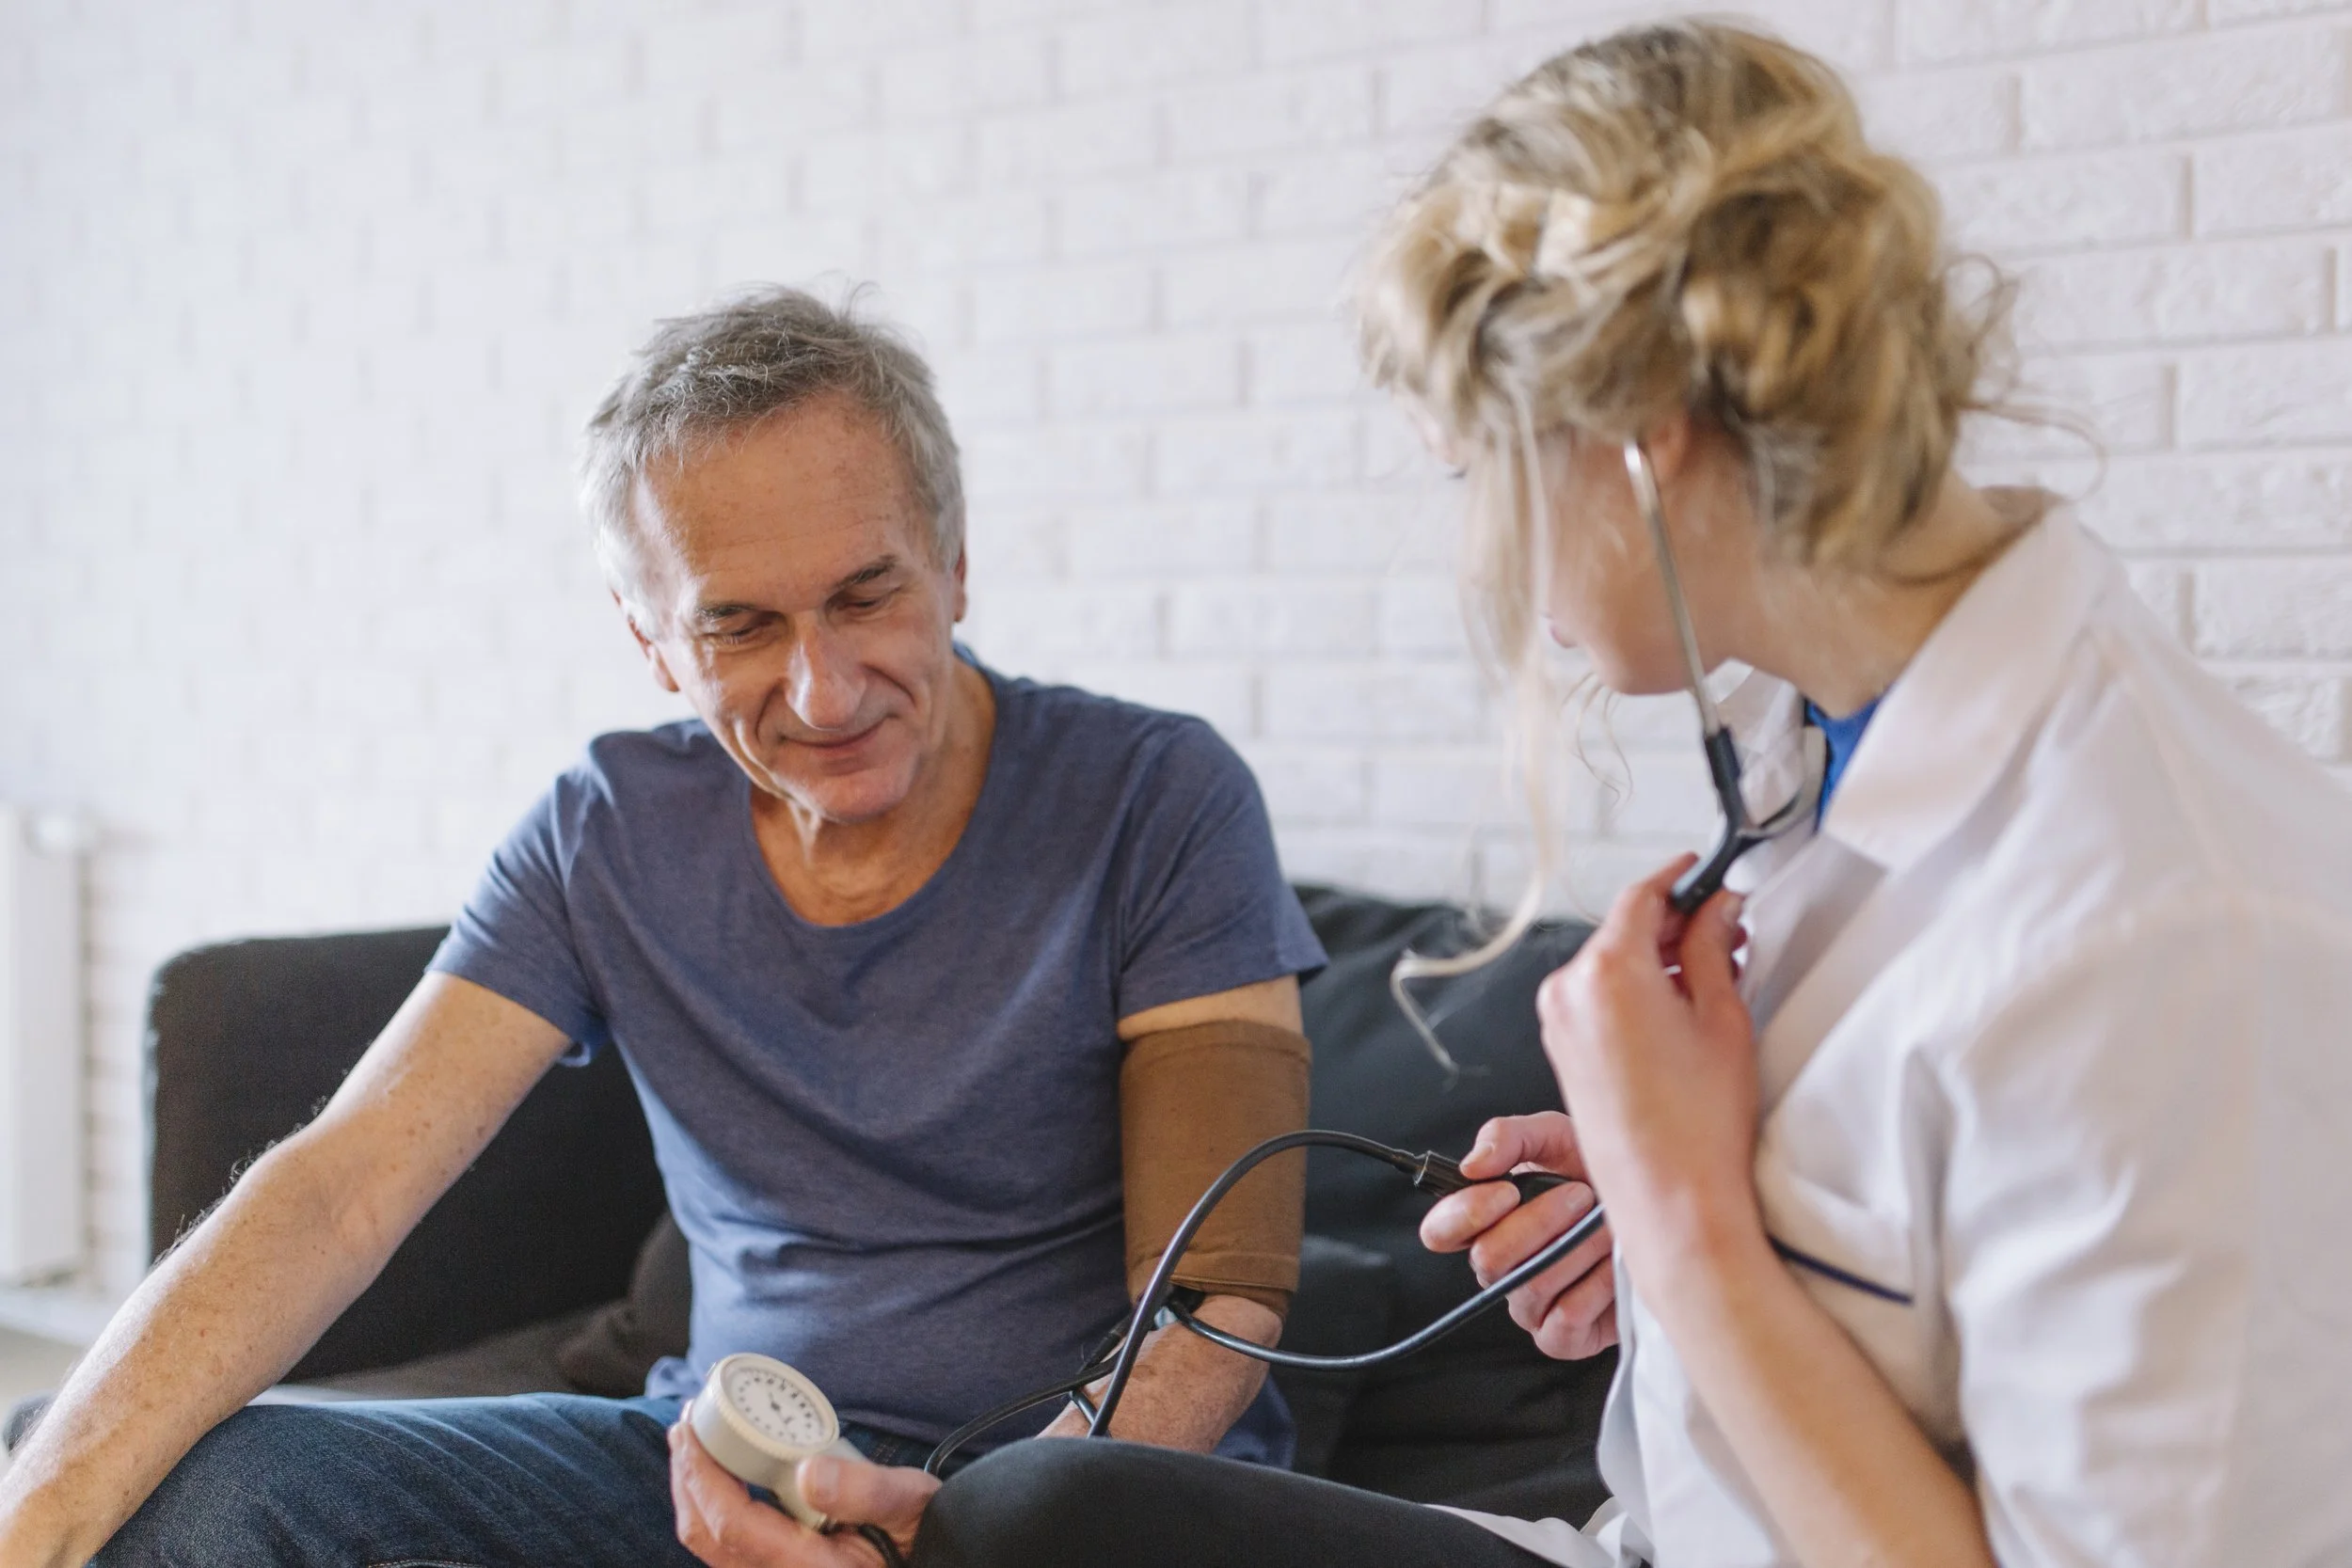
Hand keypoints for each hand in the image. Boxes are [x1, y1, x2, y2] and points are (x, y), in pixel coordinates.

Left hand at [669, 1420, 937, 1567]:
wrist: (934, 1561)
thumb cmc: (922, 1535)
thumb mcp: (909, 1505)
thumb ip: (867, 1491)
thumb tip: (808, 1471)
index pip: (733, 1526)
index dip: (702, 1476)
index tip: (688, 1431)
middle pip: (707, 1539)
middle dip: (686, 1480)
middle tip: (683, 1428)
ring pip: (711, 1548)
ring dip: (694, 1495)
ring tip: (692, 1447)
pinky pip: (727, 1549)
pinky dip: (711, 1510)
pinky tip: (717, 1479)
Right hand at [1419, 1112, 1617, 1358]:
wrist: (1655, 1210)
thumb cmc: (1597, 1175)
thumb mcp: (1555, 1137)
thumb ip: (1508, 1137)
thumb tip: (1473, 1165)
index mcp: (1484, 1223)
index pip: (1439, 1232)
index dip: (1465, 1214)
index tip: (1508, 1191)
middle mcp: (1499, 1269)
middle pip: (1488, 1259)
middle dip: (1539, 1222)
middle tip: (1580, 1196)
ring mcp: (1528, 1307)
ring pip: (1530, 1286)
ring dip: (1576, 1247)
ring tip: (1606, 1225)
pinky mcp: (1561, 1338)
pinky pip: (1564, 1318)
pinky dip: (1597, 1285)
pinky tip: (1615, 1263)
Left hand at [1536, 855, 1763, 1280]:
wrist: (1670, 1201)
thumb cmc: (1699, 1123)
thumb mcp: (1722, 1017)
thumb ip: (1714, 948)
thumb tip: (1717, 909)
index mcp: (1607, 970)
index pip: (1643, 895)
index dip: (1682, 879)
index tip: (1711, 877)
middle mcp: (1570, 990)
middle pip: (1624, 928)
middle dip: (1676, 925)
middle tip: (1730, 932)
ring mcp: (1559, 1022)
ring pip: (1610, 963)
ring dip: (1656, 960)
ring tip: (1715, 978)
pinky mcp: (1562, 1050)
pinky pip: (1598, 998)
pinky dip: (1635, 991)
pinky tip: (1680, 1010)